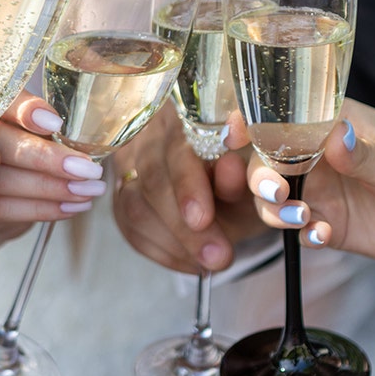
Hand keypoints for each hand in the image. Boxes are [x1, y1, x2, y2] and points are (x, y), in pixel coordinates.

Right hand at [0, 92, 106, 280]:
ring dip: (54, 188)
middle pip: (1, 142)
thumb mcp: (31, 131)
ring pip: (5, 179)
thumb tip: (85, 134)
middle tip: (89, 169)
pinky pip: (4, 209)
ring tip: (89, 189)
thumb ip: (46, 124)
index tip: (55, 124)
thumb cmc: (18, 154)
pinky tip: (72, 207)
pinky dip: (42, 209)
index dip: (26, 111)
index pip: (0, 101)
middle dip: (48, 158)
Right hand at [111, 103, 256, 274]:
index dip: (185, 183)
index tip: (202, 218)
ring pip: (134, 206)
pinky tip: (192, 260)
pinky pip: (131, 227)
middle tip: (217, 256)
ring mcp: (129, 163)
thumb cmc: (244, 177)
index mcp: (185, 114)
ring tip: (210, 262)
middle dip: (182, 226)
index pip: (175, 145)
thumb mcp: (253, 176)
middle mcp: (149, 132)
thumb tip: (230, 169)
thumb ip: (242, 173)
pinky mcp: (121, 194)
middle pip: (150, 178)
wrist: (234, 190)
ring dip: (175, 243)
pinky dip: (164, 251)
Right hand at [247, 98, 374, 261]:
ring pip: (273, 199)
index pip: (280, 117)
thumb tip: (337, 136)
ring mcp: (320, 190)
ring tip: (303, 220)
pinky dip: (303, 234)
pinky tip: (324, 235)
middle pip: (265, 161)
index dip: (251, 122)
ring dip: (277, 210)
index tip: (235, 132)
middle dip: (261, 177)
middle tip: (278, 193)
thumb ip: (364, 153)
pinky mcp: (327, 222)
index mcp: (329, 124)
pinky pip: (298, 229)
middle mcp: (317, 155)